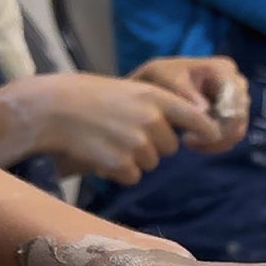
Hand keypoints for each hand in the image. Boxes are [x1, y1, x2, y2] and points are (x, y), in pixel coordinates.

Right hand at [23, 73, 228, 183]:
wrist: (53, 109)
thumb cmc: (87, 96)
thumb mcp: (127, 89)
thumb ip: (154, 107)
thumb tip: (178, 129)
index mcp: (155, 97)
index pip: (196, 117)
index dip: (205, 130)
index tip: (212, 137)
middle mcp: (152, 120)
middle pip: (169, 147)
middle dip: (152, 145)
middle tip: (123, 133)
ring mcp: (138, 143)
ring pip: (150, 163)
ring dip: (132, 158)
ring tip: (107, 140)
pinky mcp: (123, 164)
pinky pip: (132, 176)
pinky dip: (118, 171)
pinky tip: (100, 154)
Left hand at [133, 56, 248, 151]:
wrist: (157, 84)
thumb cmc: (160, 78)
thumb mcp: (165, 81)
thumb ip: (185, 94)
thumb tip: (205, 111)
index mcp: (222, 69)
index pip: (233, 101)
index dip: (217, 122)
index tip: (189, 134)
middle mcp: (235, 81)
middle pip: (238, 117)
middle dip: (215, 134)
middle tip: (187, 141)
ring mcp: (236, 98)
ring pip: (237, 130)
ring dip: (214, 141)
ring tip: (188, 141)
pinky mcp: (232, 113)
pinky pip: (232, 136)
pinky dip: (215, 143)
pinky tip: (195, 142)